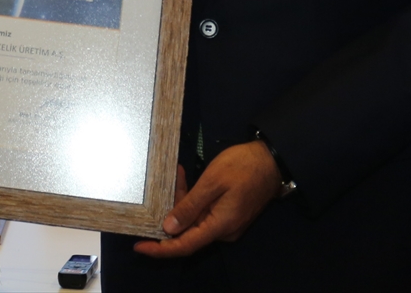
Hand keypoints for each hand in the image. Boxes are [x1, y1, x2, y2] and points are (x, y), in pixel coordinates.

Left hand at [134, 141, 281, 257]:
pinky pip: (204, 212)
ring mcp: (227, 223)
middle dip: (170, 212)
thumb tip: (168, 228)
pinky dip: (192, 198)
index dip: (160, 249)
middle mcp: (223, 230)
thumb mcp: (212, 182)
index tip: (139, 246)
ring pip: (194, 219)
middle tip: (162, 186)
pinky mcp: (228, 213)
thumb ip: (190, 206)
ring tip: (177, 175)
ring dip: (181, 200)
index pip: (184, 246)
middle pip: (188, 231)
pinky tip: (185, 178)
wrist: (271, 160)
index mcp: (219, 226)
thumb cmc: (242, 167)